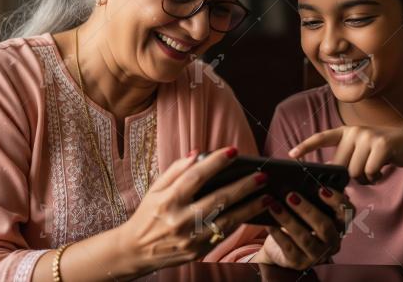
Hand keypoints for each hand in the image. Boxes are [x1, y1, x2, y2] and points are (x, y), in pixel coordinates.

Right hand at [118, 147, 269, 273]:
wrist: (135, 251)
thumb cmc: (148, 214)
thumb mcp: (155, 189)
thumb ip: (176, 170)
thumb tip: (198, 153)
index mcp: (167, 200)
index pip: (195, 176)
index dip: (215, 162)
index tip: (233, 151)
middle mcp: (179, 219)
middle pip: (218, 199)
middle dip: (243, 185)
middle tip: (262, 175)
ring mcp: (190, 238)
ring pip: (227, 219)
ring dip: (250, 207)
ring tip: (267, 196)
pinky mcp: (197, 251)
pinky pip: (223, 234)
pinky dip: (240, 222)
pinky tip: (252, 211)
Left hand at [251, 188, 351, 269]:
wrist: (281, 248)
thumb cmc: (299, 220)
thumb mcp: (308, 204)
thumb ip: (316, 185)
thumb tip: (324, 164)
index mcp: (338, 224)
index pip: (348, 212)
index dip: (337, 200)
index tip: (321, 188)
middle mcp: (332, 241)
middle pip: (325, 226)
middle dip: (307, 209)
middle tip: (291, 195)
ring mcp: (317, 255)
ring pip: (305, 238)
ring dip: (289, 220)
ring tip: (274, 205)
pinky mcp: (299, 263)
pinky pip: (289, 247)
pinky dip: (278, 233)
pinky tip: (268, 222)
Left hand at [289, 125, 402, 183]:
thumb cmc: (381, 152)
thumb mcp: (361, 150)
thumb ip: (345, 157)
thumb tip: (328, 174)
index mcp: (346, 132)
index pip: (321, 138)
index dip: (305, 146)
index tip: (291, 155)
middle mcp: (355, 131)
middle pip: (341, 166)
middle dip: (351, 175)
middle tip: (365, 171)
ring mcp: (368, 136)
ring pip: (355, 172)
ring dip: (365, 179)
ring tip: (374, 169)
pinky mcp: (382, 145)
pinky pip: (369, 172)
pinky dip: (375, 178)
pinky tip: (382, 171)